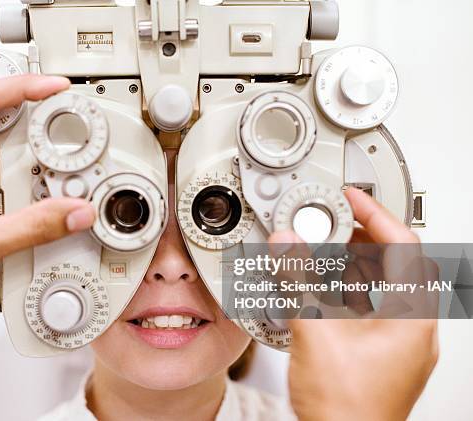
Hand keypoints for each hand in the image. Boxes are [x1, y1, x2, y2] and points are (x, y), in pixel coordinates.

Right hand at [272, 188, 438, 420]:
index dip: (377, 215)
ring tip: (324, 249)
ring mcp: (401, 343)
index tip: (353, 198)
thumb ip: (298, 281)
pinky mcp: (384, 353)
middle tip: (333, 221)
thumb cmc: (345, 410)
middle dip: (362, 238)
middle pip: (397, 264)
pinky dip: (350, 290)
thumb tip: (287, 244)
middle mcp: (415, 328)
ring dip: (355, 264)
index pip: (406, 247)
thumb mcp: (315, 333)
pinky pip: (374, 308)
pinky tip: (325, 287)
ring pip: (385, 287)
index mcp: (412, 317)